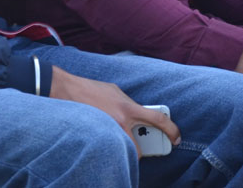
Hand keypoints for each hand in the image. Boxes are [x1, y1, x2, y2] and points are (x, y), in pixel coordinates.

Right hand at [48, 66, 180, 155]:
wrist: (65, 90)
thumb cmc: (91, 89)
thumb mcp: (116, 91)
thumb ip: (128, 104)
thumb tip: (137, 115)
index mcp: (128, 108)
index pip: (158, 119)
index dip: (171, 130)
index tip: (177, 139)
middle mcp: (120, 123)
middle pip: (138, 151)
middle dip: (139, 153)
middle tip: (139, 150)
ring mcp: (107, 133)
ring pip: (123, 154)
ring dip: (124, 153)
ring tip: (119, 147)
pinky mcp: (95, 138)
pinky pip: (108, 151)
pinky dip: (110, 150)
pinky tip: (105, 145)